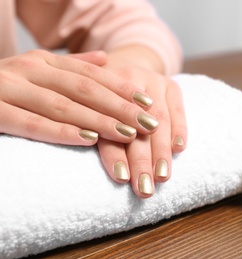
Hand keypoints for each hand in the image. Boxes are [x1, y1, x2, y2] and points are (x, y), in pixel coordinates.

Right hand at [0, 50, 158, 144]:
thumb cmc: (5, 84)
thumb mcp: (38, 69)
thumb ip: (72, 66)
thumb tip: (105, 59)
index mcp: (45, 62)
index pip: (92, 75)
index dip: (122, 89)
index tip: (149, 103)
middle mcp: (30, 70)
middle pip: (85, 90)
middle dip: (120, 107)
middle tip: (149, 122)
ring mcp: (10, 88)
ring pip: (63, 105)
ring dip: (99, 120)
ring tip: (128, 133)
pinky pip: (31, 122)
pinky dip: (61, 130)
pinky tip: (88, 139)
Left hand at [97, 46, 186, 197]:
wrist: (130, 65)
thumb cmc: (106, 96)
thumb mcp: (92, 105)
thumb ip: (90, 127)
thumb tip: (107, 168)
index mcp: (100, 88)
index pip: (109, 127)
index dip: (115, 153)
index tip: (121, 178)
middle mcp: (127, 80)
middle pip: (136, 126)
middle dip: (141, 160)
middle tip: (144, 188)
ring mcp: (152, 80)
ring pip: (159, 119)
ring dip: (161, 150)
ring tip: (162, 176)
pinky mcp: (172, 85)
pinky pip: (177, 108)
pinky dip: (179, 129)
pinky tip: (179, 149)